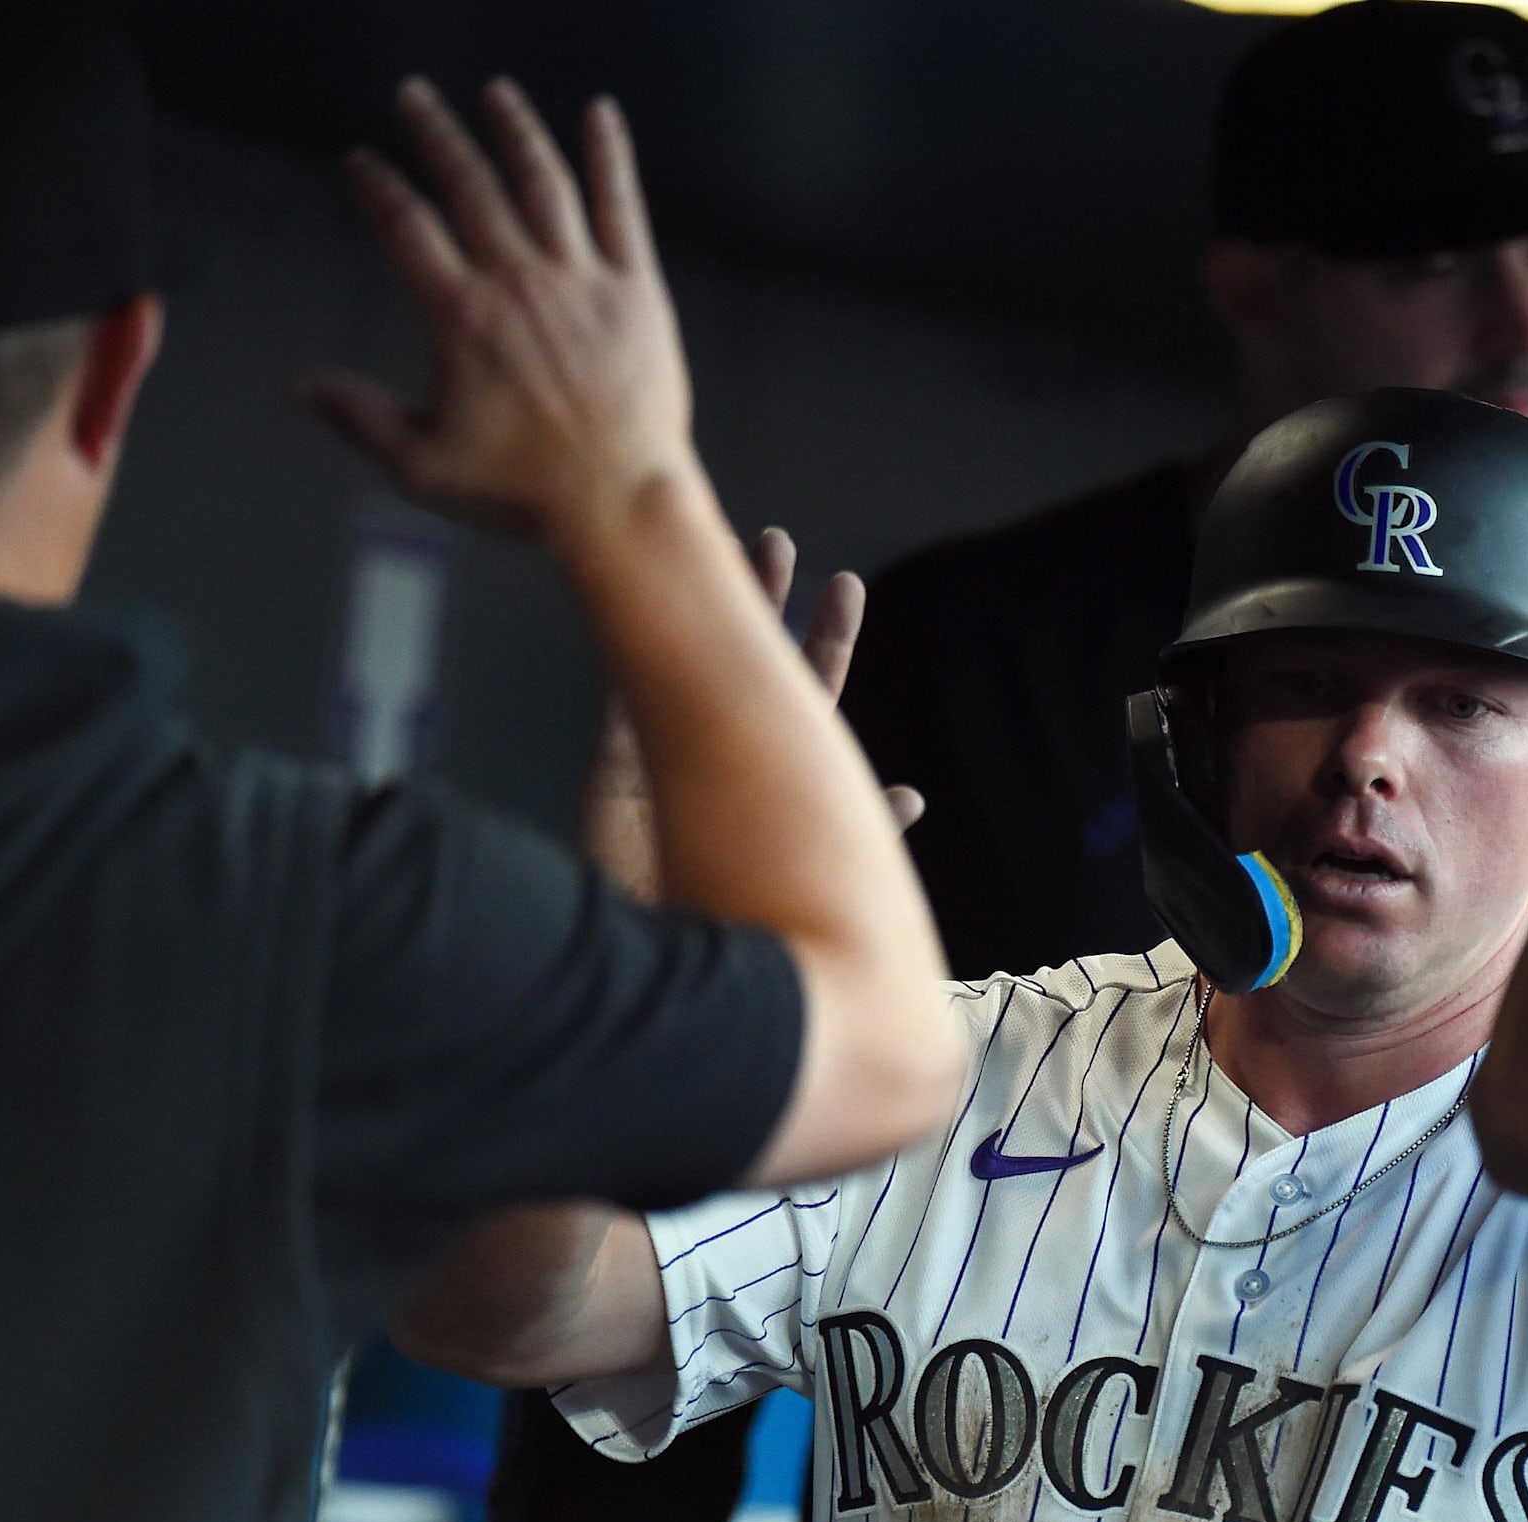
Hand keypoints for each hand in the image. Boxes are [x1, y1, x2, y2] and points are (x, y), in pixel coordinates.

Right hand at [298, 77, 700, 549]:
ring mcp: (580, 281)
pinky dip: (609, 157)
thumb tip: (298, 388)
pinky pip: (619, 207)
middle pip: (468, 185)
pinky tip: (600, 116)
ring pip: (541, 182)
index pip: (403, 226)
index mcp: (460, 317)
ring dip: (514, 131)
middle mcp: (518, 284)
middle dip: (436, 134)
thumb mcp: (423, 464)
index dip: (377, 186)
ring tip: (495, 95)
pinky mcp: (636, 289)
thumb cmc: (525, 491)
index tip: (361, 163)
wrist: (620, 501)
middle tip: (414, 98)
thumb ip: (358, 416)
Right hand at [583, 526, 922, 900]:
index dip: (829, 637)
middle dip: (764, 599)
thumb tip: (913, 794)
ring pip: (687, 659)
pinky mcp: (615, 767)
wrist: (667, 974)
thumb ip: (859, 829)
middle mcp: (725, 754)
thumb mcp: (818, 873)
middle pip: (747, 659)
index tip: (849, 585)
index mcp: (782, 774)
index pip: (813, 691)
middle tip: (775, 540)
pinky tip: (637, 595)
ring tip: (717, 545)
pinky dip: (631, 644)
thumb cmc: (747, 931)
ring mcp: (668, 754)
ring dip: (703, 606)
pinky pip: (622, 692)